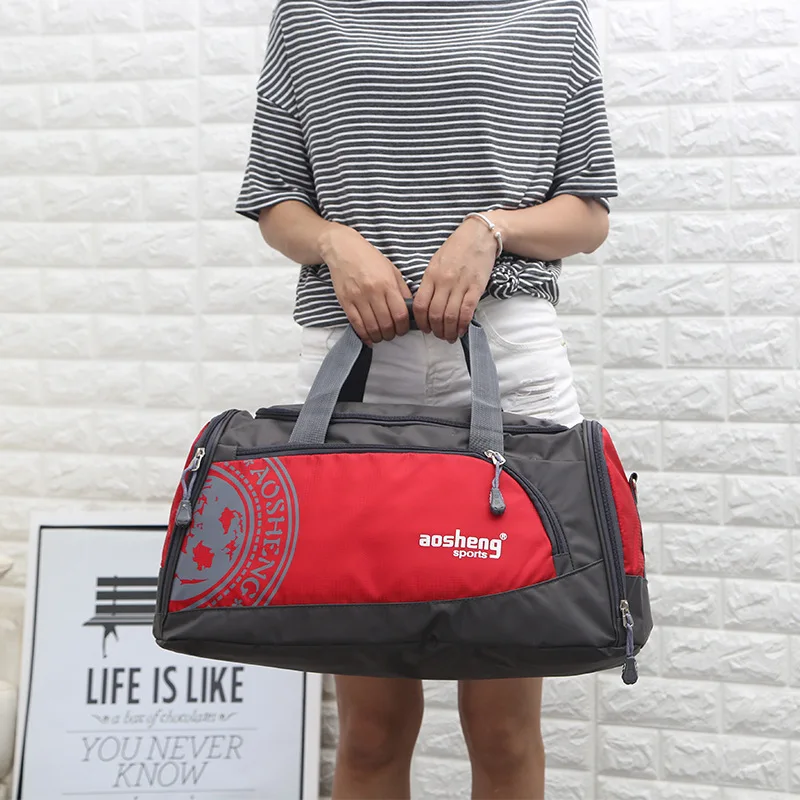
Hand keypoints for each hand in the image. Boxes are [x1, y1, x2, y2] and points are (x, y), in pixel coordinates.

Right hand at [320, 223, 411, 344]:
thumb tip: (410, 309)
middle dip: (391, 334)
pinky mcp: (345, 302)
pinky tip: (369, 338)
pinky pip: (356, 324)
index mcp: (387, 284)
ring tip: (381, 336)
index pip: (400, 314)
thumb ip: (402, 290)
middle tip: (392, 334)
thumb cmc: (370, 259)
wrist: (344, 250)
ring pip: (371, 327)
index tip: (403, 329)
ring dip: (379, 336)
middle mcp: (373, 292)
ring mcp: (358, 298)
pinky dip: (364, 335)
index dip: (403, 327)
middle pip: (386, 324)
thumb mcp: (392, 270)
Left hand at [413, 216, 497, 341]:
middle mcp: (444, 281)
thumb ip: (430, 282)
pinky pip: (467, 311)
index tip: (425, 328)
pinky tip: (461, 330)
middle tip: (438, 335)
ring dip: (449, 331)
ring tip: (449, 336)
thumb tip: (425, 305)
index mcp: (431, 275)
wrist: (479, 235)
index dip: (421, 322)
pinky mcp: (476, 287)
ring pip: (450, 316)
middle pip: (435, 314)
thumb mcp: (436, 262)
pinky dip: (463, 325)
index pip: (420, 305)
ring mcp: (460, 285)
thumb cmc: (456, 248)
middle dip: (435, 330)